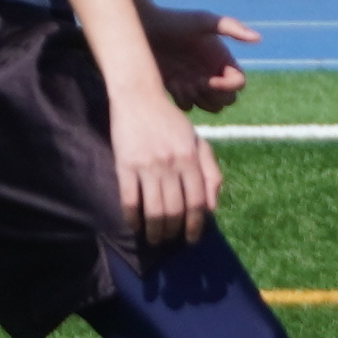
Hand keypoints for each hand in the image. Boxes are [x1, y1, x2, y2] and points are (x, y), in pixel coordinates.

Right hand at [106, 84, 221, 244]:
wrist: (138, 98)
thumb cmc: (170, 122)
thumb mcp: (197, 142)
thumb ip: (210, 172)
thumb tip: (212, 208)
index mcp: (191, 158)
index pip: (197, 201)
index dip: (195, 225)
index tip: (191, 239)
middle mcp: (171, 163)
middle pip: (175, 210)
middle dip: (173, 232)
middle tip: (170, 239)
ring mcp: (147, 165)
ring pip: (153, 210)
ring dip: (154, 231)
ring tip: (154, 238)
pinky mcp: (125, 165)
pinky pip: (129, 200)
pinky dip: (132, 218)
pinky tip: (135, 226)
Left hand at [145, 3, 259, 112]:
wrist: (144, 28)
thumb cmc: (174, 21)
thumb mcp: (203, 21)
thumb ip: (232, 28)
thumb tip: (259, 38)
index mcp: (222, 58)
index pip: (238, 84)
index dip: (228, 86)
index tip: (210, 80)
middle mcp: (212, 72)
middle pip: (227, 100)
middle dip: (214, 96)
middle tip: (196, 82)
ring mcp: (195, 82)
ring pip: (209, 107)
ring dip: (198, 99)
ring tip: (182, 82)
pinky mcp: (177, 89)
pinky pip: (188, 106)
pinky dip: (182, 99)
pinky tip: (172, 83)